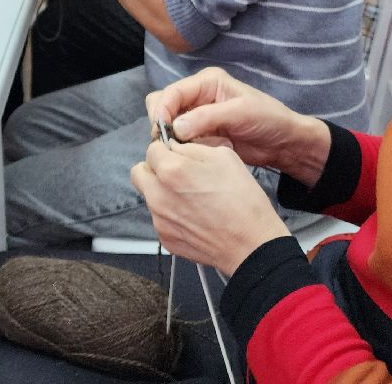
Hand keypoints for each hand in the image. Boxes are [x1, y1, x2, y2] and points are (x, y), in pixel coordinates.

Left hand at [131, 138, 289, 275]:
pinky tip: (194, 215)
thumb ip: (192, 148)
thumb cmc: (243, 202)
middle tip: (175, 172)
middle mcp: (159, 196)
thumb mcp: (224, 157)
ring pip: (149, 196)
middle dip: (154, 168)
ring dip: (162, 192)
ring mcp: (160, 220)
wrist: (252, 245)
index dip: (166, 148)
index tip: (176, 153)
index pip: (152, 149)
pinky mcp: (166, 239)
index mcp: (171, 171)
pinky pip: (160, 219)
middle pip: (139, 172)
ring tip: (191, 197)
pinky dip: (171, 214)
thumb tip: (176, 147)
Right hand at [145, 67, 329, 184]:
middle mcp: (198, 96)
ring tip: (184, 150)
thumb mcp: (240, 113)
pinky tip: (194, 155)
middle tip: (169, 143)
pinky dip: (183, 148)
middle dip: (162, 123)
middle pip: (163, 104)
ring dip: (172, 138)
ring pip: (169, 124)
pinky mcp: (201, 135)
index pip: (172, 92)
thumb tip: (175, 128)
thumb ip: (206, 118)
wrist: (284, 143)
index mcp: (206, 82)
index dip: (162, 110)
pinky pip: (181, 141)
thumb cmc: (268, 119)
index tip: (161, 132)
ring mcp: (198, 117)